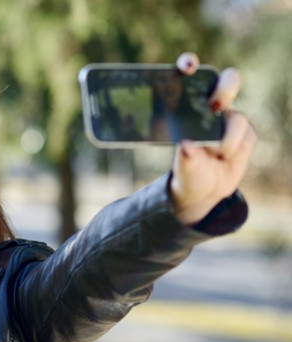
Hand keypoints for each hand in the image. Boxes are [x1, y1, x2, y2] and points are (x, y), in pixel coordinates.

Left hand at [169, 53, 255, 224]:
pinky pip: (246, 137)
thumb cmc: (187, 171)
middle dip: (225, 89)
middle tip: (214, 107)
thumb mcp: (182, 170)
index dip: (189, 63)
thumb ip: (184, 160)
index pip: (189, 74)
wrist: (204, 189)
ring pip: (238, 118)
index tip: (187, 67)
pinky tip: (224, 159)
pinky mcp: (246, 133)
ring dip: (226, 139)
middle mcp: (211, 106)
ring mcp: (231, 118)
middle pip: (228, 80)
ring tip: (216, 155)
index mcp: (186, 104)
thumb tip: (186, 147)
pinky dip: (235, 150)